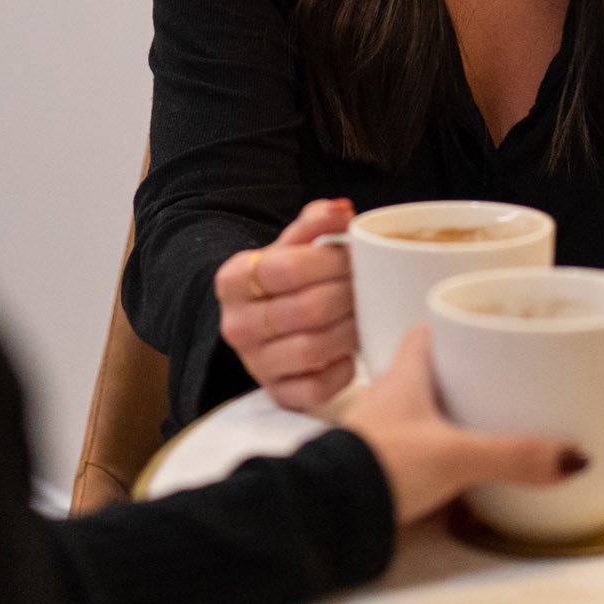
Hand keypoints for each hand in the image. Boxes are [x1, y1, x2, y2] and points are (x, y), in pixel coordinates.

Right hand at [214, 199, 358, 411]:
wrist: (264, 321)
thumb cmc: (285, 279)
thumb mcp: (292, 246)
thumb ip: (316, 221)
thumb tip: (342, 209)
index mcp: (233, 280)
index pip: (288, 268)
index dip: (331, 261)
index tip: (354, 256)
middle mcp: (236, 325)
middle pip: (306, 309)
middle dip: (348, 295)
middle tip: (370, 285)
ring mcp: (254, 364)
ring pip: (313, 349)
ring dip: (350, 330)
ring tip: (365, 314)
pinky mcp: (276, 394)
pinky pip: (315, 389)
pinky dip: (340, 371)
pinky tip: (349, 353)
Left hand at [341, 326, 581, 525]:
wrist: (329, 514)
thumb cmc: (378, 465)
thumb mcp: (458, 455)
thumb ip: (514, 454)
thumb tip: (570, 454)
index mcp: (404, 376)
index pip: (424, 333)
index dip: (452, 326)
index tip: (483, 327)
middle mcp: (388, 399)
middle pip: (428, 374)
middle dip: (462, 376)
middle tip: (501, 380)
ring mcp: (382, 435)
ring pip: (421, 414)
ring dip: (450, 417)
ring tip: (492, 424)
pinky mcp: (382, 469)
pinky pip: (417, 451)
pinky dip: (440, 455)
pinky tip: (464, 472)